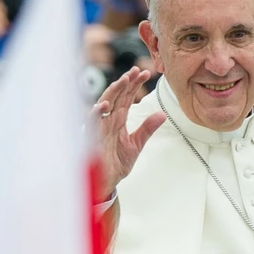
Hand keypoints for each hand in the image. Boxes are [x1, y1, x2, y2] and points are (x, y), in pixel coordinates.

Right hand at [93, 67, 165, 195]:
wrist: (105, 183)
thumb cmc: (115, 164)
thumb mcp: (136, 144)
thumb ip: (147, 129)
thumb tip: (162, 114)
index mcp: (118, 120)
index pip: (127, 98)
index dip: (135, 85)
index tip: (145, 73)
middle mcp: (107, 120)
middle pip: (117, 96)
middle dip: (126, 83)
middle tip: (137, 70)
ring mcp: (99, 128)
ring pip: (104, 104)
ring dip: (113, 92)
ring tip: (124, 80)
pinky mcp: (91, 138)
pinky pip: (92, 123)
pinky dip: (96, 113)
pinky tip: (104, 104)